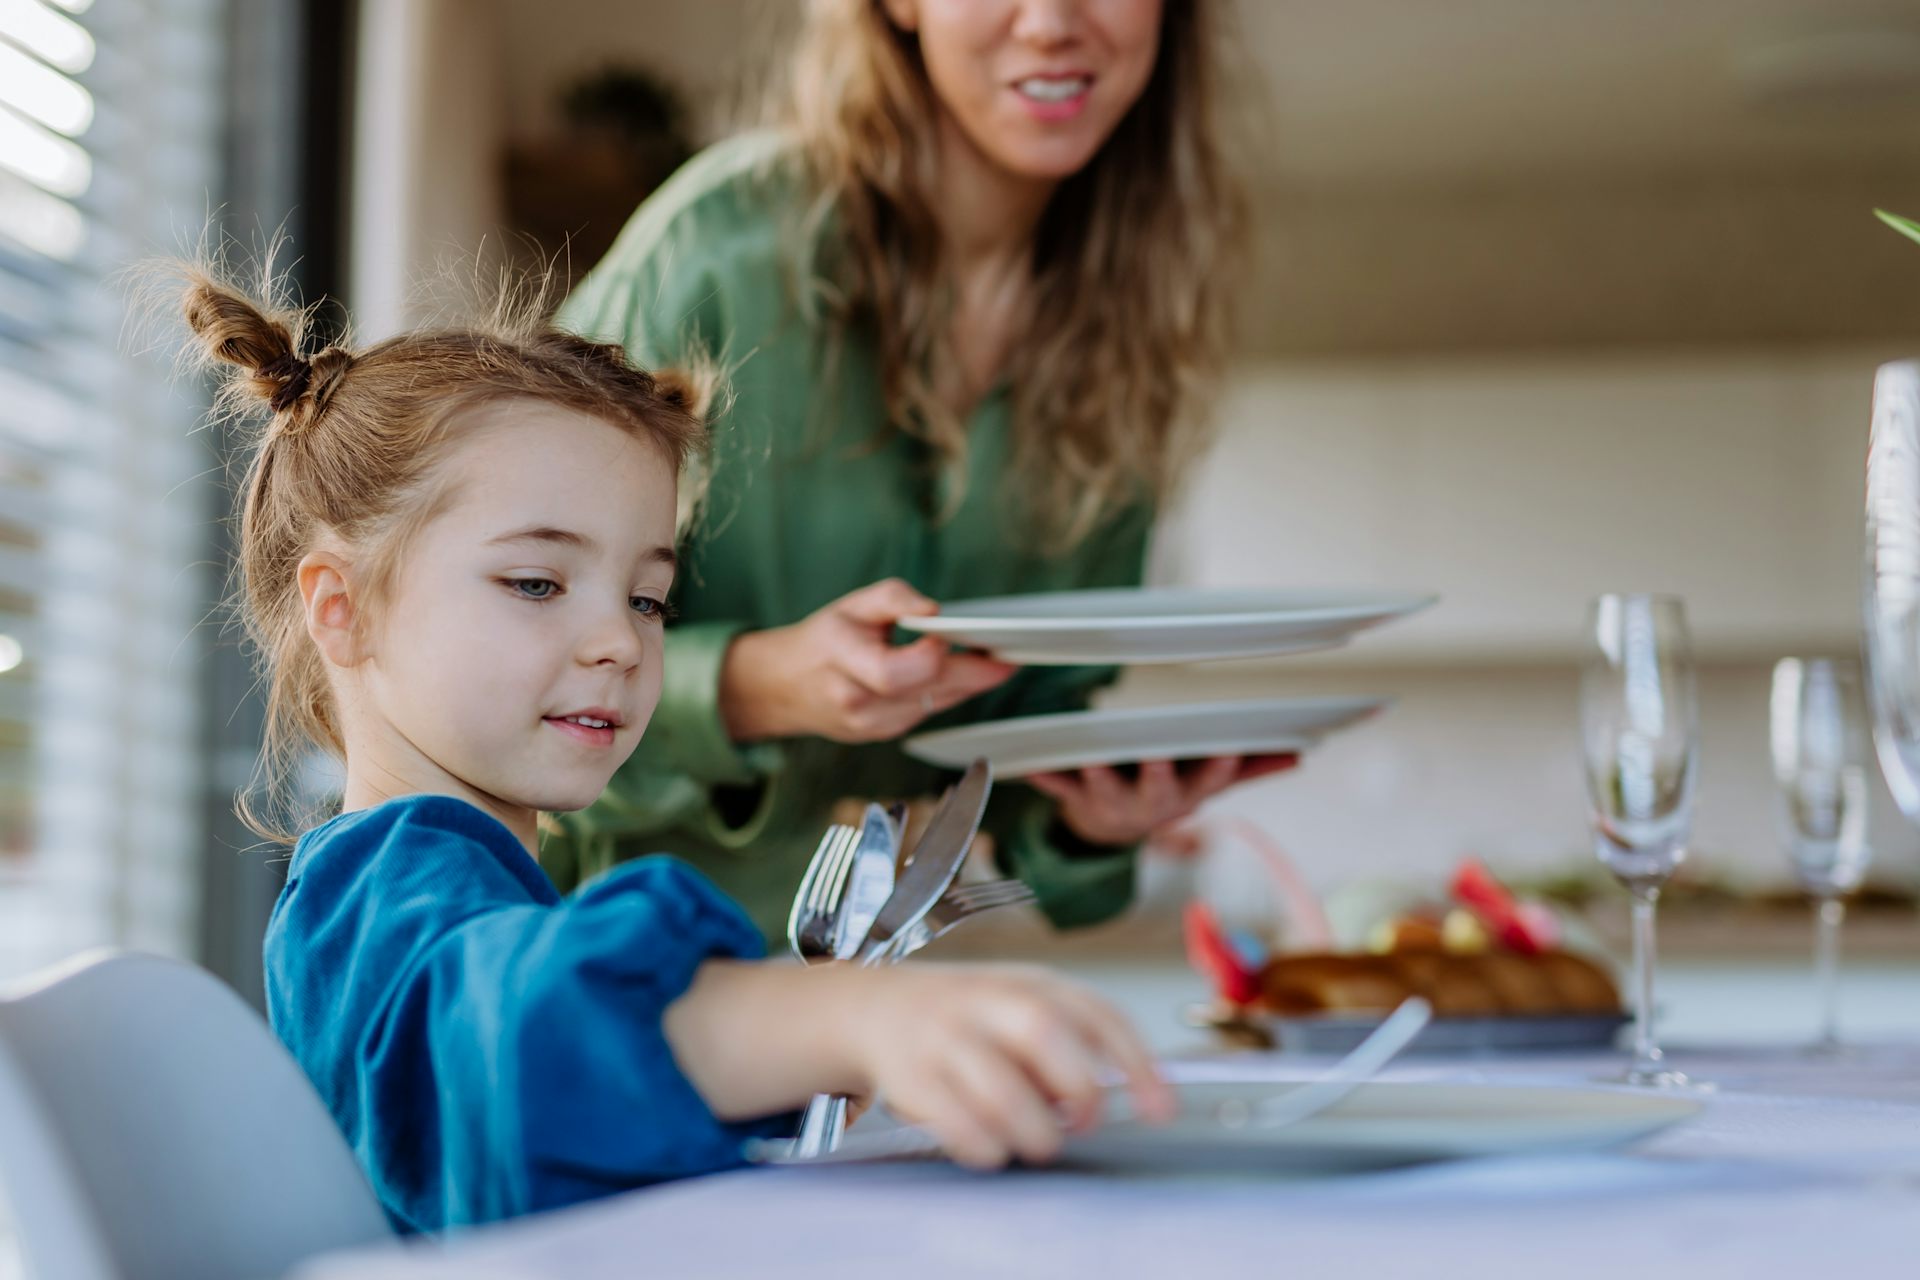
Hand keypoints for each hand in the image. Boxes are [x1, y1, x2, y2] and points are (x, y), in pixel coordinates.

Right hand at [719, 578, 1016, 742]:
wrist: (784, 687)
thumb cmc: (823, 640)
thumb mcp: (850, 605)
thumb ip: (894, 598)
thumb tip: (935, 609)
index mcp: (842, 664)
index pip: (896, 672)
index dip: (931, 655)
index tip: (952, 633)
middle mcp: (857, 704)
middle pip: (929, 693)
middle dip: (975, 674)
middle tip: (1009, 655)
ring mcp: (872, 727)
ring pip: (936, 705)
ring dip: (967, 684)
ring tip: (994, 660)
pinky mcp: (884, 735)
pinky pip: (928, 711)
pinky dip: (947, 692)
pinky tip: (962, 675)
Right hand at [844, 964, 1172, 1169]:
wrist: (875, 1009)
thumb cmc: (969, 1018)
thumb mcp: (1023, 1007)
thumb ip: (1074, 1042)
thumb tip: (1129, 1096)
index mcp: (1030, 983)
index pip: (1096, 1013)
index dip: (1136, 1062)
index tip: (1161, 1110)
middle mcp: (987, 1002)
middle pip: (1044, 1032)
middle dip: (1078, 1089)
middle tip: (1082, 1122)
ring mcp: (945, 1037)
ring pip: (1000, 1089)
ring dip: (1033, 1131)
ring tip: (1038, 1141)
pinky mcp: (912, 1079)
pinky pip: (957, 1124)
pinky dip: (986, 1147)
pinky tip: (993, 1148)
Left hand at [1025, 754, 1299, 847]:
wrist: (1112, 830)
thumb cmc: (1167, 791)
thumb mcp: (1208, 782)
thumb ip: (1251, 766)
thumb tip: (1300, 751)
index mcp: (1188, 794)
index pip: (1210, 780)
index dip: (1220, 767)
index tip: (1228, 747)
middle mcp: (1152, 803)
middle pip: (1159, 791)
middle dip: (1158, 774)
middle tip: (1155, 753)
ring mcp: (1114, 803)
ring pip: (1107, 791)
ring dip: (1098, 776)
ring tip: (1090, 758)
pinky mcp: (1078, 800)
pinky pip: (1059, 789)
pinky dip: (1045, 778)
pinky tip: (1030, 764)